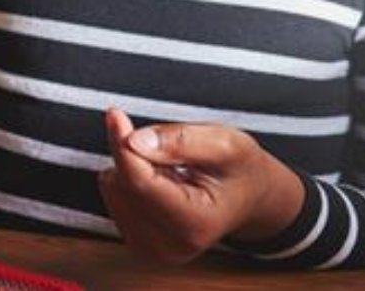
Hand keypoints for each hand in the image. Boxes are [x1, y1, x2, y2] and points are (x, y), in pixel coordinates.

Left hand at [97, 109, 304, 265]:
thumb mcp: (226, 144)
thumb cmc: (241, 169)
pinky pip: (113, 198)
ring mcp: (152, 250)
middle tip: (167, 146)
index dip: (124, 144)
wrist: (251, 199)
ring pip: (113, 189)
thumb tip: (134, 142)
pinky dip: (130, 181)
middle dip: (134, 154)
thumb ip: (181, 141)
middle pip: (123, 185)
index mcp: (196, 224)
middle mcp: (171, 246)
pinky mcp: (139, 244)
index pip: (140, 183)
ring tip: (172, 169)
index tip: (115, 114)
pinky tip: (161, 183)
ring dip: (134, 168)